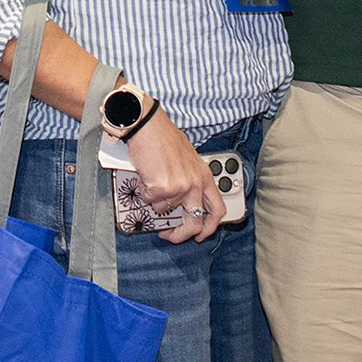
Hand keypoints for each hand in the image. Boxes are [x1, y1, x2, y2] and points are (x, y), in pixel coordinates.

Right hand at [125, 109, 226, 243]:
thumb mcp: (188, 159)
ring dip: (155, 200)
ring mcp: (179, 188)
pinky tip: (145, 175)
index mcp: (205, 176)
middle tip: (170, 234)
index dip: (209, 227)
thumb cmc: (164, 138)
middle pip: (195, 222)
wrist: (148, 126)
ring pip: (164, 209)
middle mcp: (195, 184)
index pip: (217, 210)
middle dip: (181, 234)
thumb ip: (189, 180)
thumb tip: (182, 202)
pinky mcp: (161, 188)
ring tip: (152, 180)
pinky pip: (149, 200)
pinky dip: (144, 191)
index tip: (200, 234)